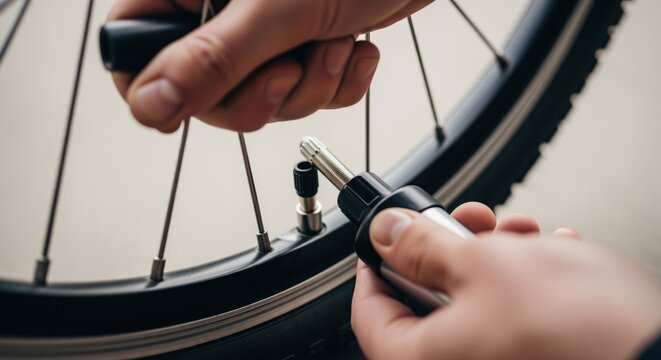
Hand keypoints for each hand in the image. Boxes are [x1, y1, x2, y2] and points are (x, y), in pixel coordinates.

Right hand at [108, 0, 431, 132]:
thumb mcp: (275, 12)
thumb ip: (210, 60)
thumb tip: (151, 105)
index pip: (132, 50)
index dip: (160, 88)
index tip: (198, 101)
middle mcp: (218, 10)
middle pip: (203, 92)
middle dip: (260, 95)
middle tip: (288, 69)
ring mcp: (259, 32)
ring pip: (259, 99)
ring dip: (307, 86)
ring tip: (331, 44)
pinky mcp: (298, 46)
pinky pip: (302, 94)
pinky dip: (333, 83)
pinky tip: (350, 49)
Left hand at [351, 203, 660, 358]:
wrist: (658, 355)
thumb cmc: (579, 333)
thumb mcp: (486, 266)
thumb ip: (422, 247)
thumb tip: (386, 233)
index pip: (369, 311)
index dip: (377, 263)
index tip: (393, 235)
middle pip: (424, 300)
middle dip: (451, 249)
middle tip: (471, 222)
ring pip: (471, 302)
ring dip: (493, 258)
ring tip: (522, 234)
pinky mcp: (527, 358)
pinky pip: (509, 318)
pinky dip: (522, 283)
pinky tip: (547, 257)